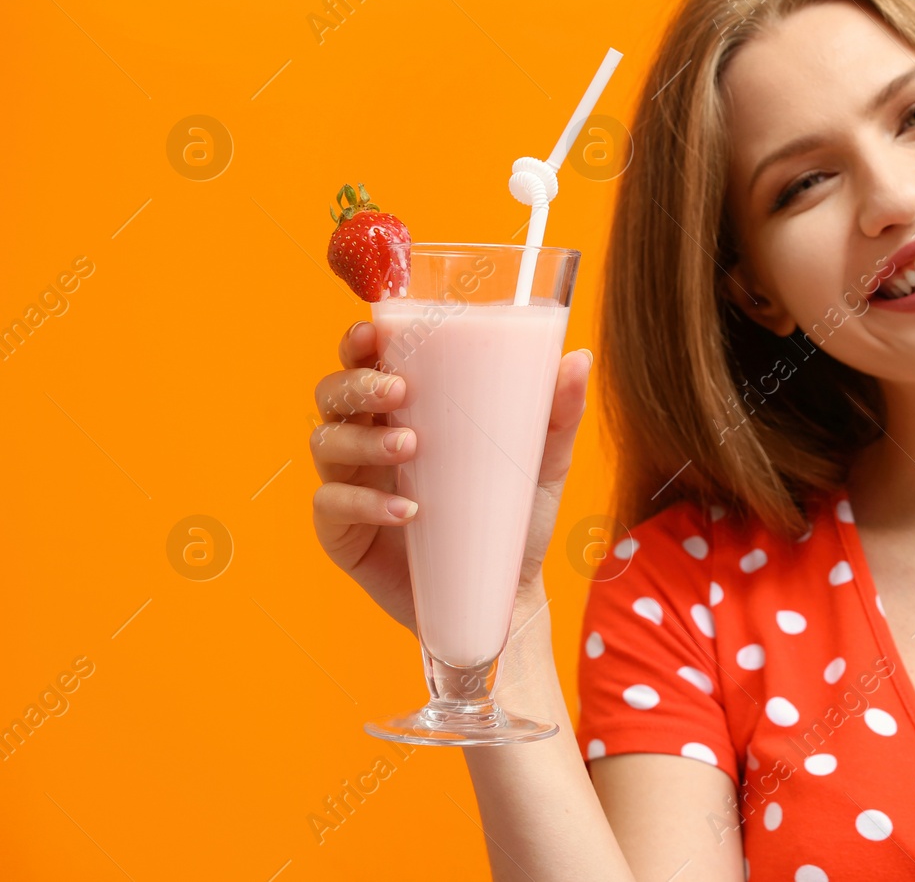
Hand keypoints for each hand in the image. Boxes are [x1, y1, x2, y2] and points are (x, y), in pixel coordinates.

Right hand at [310, 320, 592, 636]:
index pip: (365, 360)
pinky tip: (407, 509)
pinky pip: (332, 505)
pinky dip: (366, 502)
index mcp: (404, 409)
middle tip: (400, 391)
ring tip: (411, 446)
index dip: (358, 340)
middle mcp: (368, 438)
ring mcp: (350, 484)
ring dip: (364, 439)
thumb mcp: (543, 461)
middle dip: (356, 384)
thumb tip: (579, 357)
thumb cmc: (513, 516)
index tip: (376, 330)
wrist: (504, 592)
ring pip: (327, 443)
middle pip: (332, 393)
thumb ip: (558, 412)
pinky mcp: (342, 532)